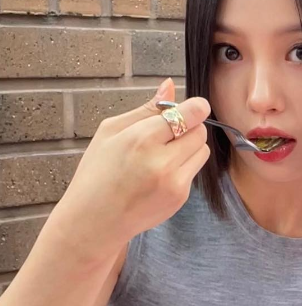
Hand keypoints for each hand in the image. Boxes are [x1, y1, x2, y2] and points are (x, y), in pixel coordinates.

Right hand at [50, 79, 210, 260]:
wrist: (95, 220)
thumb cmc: (98, 171)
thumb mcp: (110, 131)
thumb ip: (145, 109)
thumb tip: (169, 85)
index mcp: (141, 139)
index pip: (190, 114)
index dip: (195, 107)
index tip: (193, 107)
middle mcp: (161, 161)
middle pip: (200, 131)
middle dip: (189, 127)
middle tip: (167, 134)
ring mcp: (174, 182)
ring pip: (202, 150)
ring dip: (189, 147)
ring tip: (163, 154)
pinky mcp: (181, 197)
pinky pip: (194, 170)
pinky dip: (183, 167)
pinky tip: (160, 174)